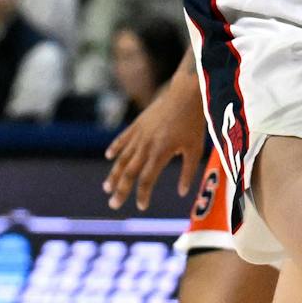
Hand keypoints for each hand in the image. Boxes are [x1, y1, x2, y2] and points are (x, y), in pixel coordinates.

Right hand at [103, 87, 210, 210]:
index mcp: (160, 153)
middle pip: (129, 172)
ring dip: (114, 174)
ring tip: (106, 188)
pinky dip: (115, 148)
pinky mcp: (137, 124)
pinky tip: (109, 157)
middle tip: (113, 204)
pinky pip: (123, 138)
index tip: (141, 207)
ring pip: (122, 158)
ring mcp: (139, 134)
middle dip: (121, 190)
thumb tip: (182, 193)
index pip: (147, 179)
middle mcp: (146, 145)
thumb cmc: (193, 124)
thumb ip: (187, 173)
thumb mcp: (195, 150)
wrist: (185, 95)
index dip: (142, 194)